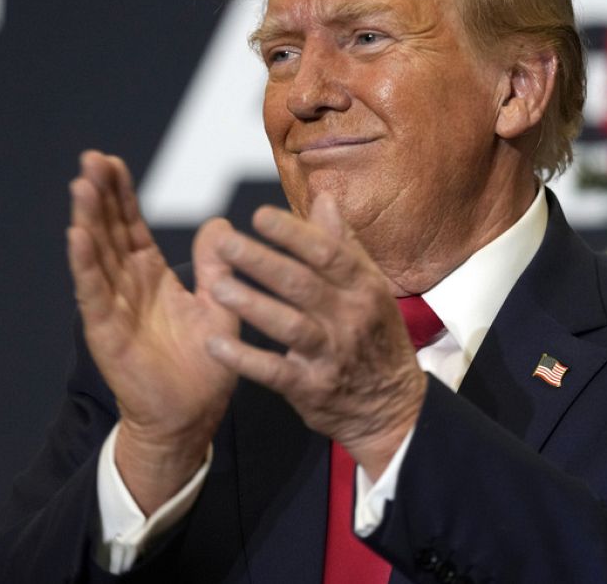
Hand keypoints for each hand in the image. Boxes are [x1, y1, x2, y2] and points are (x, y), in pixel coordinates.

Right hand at [66, 150, 238, 511]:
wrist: (192, 415)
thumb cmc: (205, 365)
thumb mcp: (220, 306)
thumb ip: (217, 266)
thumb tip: (220, 223)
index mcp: (151, 276)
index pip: (130, 226)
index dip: (120, 194)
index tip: (111, 161)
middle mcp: (126, 286)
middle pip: (108, 231)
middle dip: (99, 195)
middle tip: (90, 158)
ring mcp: (112, 307)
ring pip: (96, 255)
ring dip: (87, 219)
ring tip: (81, 183)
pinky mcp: (106, 331)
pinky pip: (93, 292)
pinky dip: (84, 264)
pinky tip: (76, 235)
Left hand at [202, 193, 426, 479]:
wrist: (391, 407)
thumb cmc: (375, 337)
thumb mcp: (370, 288)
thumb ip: (343, 244)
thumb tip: (323, 198)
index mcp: (364, 288)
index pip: (327, 253)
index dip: (293, 233)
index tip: (259, 216)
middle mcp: (350, 318)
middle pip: (302, 284)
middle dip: (262, 261)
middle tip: (224, 242)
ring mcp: (331, 355)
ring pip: (289, 326)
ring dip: (252, 305)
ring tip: (216, 285)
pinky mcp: (312, 388)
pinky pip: (274, 372)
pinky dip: (244, 359)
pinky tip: (215, 344)